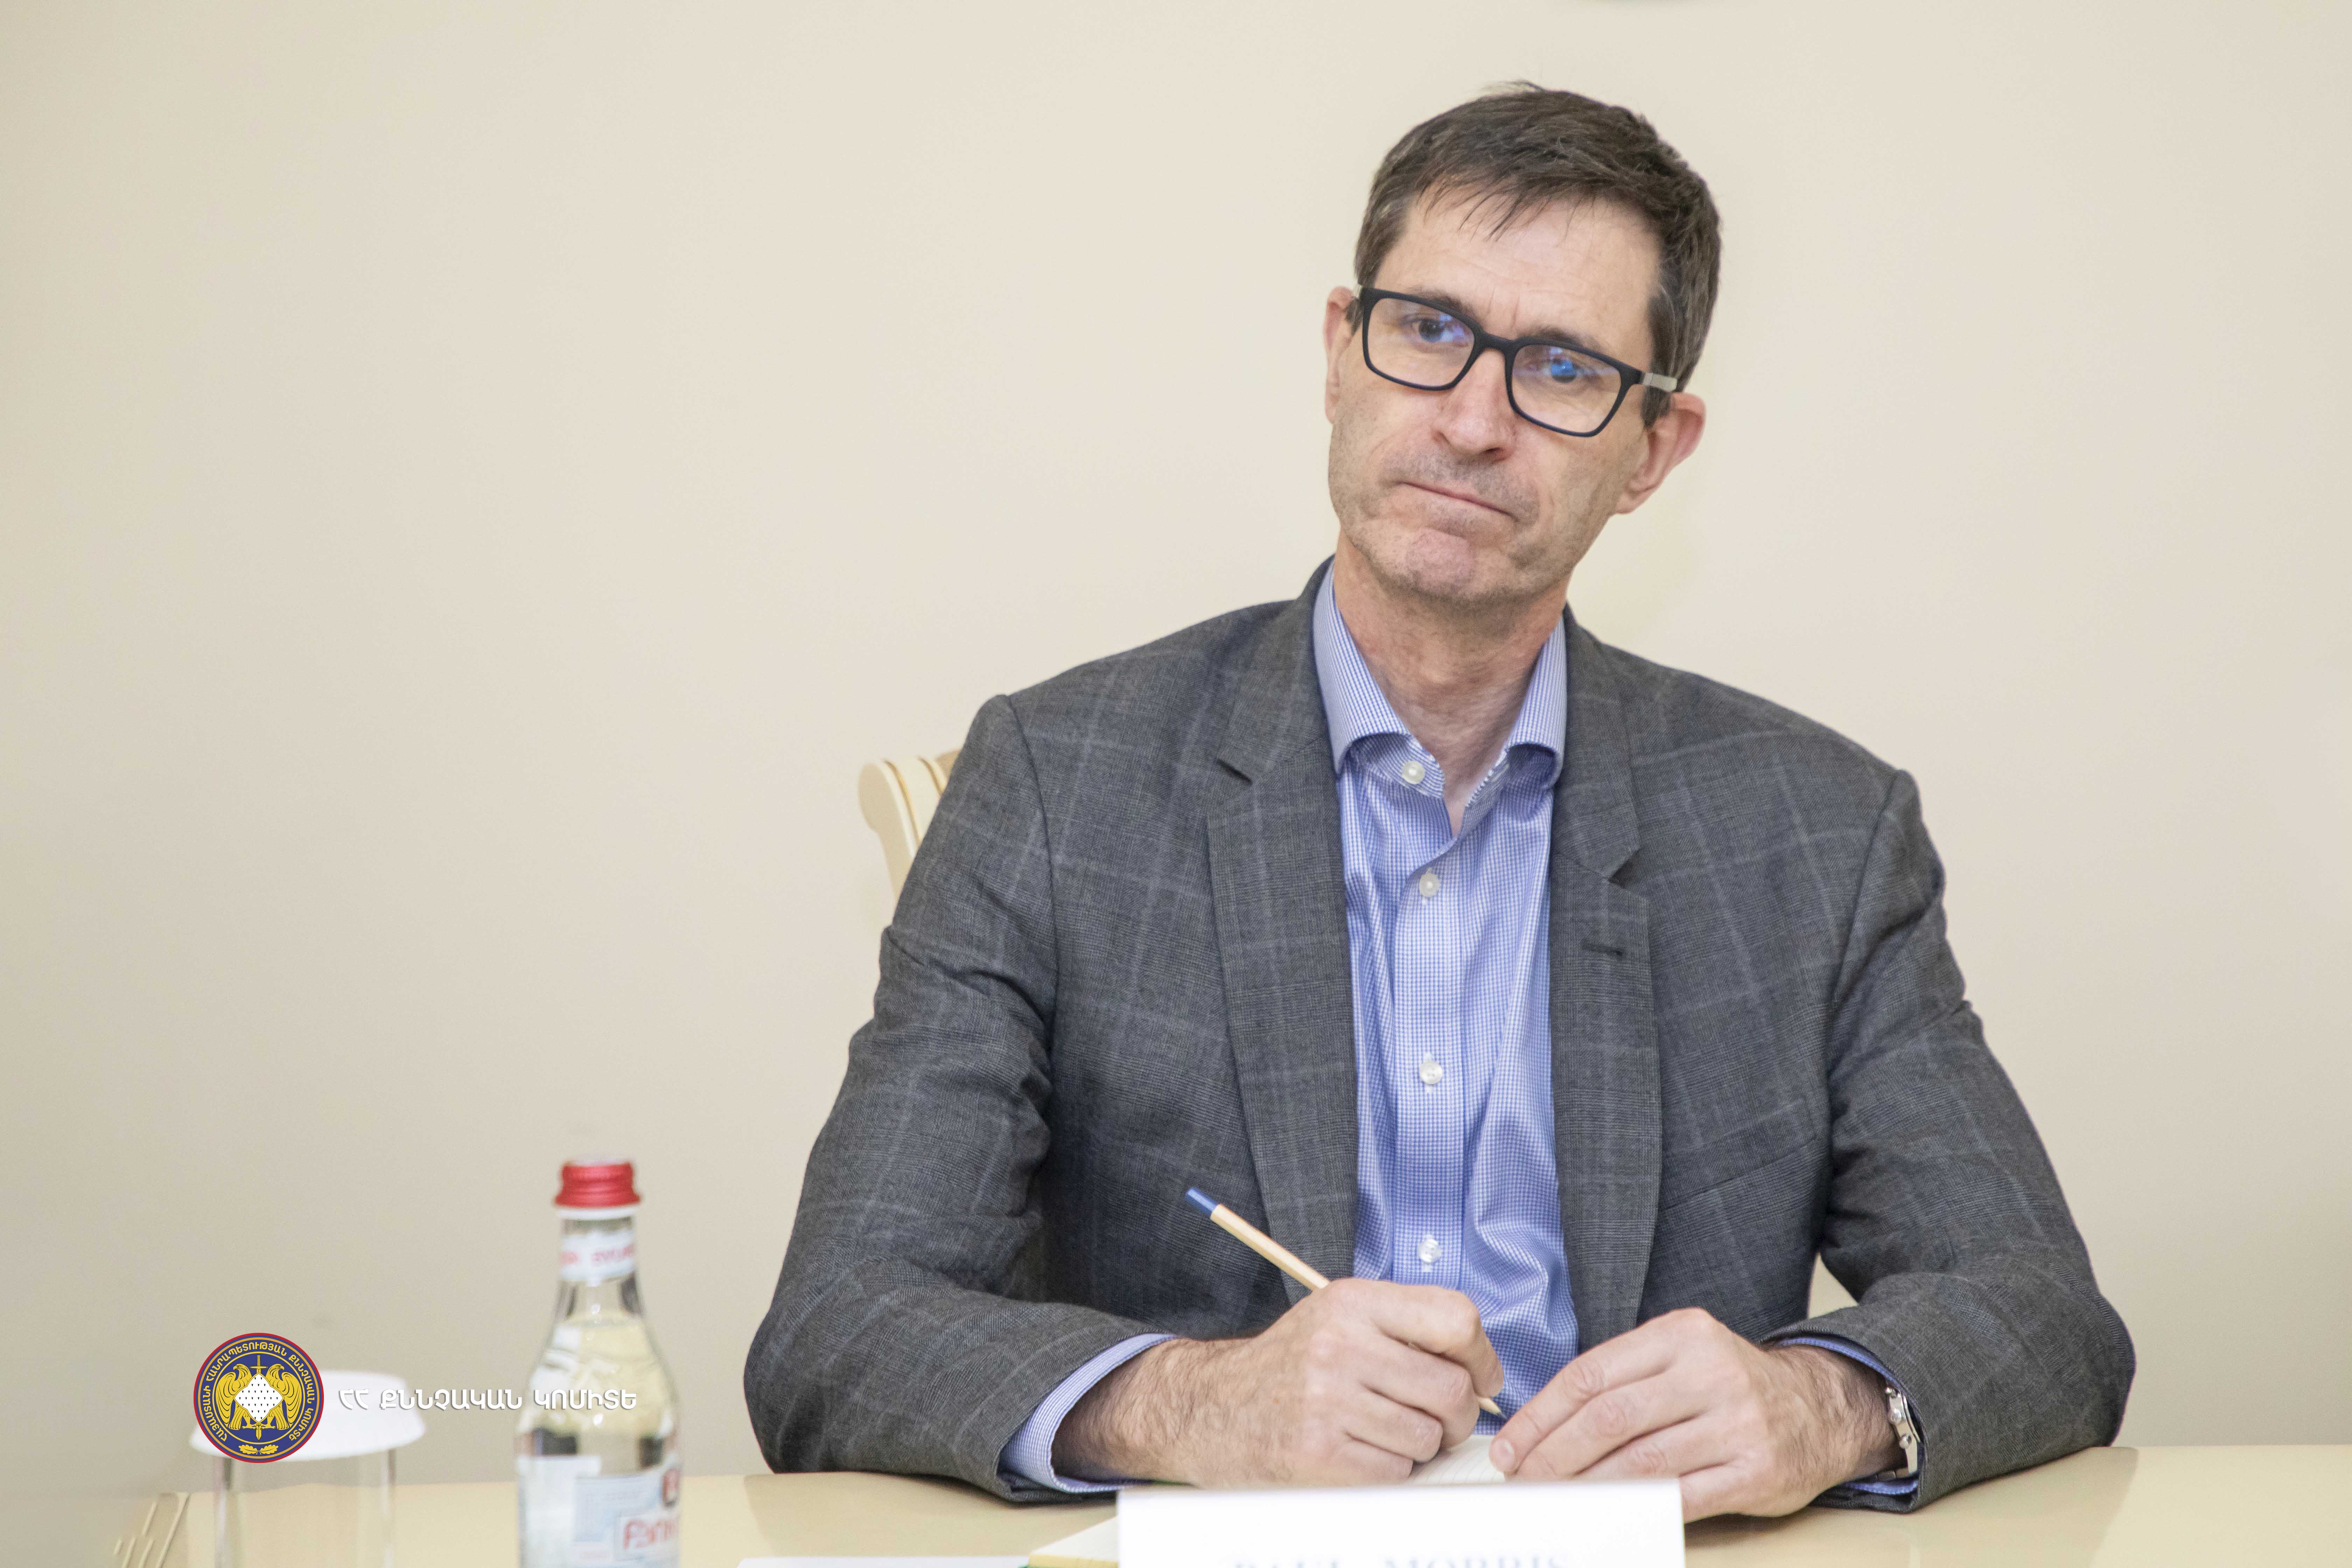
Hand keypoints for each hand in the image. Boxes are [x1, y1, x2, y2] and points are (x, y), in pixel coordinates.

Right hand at [1055, 1278, 1503, 1486]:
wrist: (1213, 1408)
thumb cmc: (1291, 1366)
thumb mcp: (1340, 1319)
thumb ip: (1405, 1328)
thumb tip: (1483, 1368)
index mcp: (1352, 1301)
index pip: (1456, 1317)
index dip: (1483, 1356)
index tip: (1482, 1376)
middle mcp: (1339, 1344)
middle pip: (1451, 1387)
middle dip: (1459, 1414)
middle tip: (1438, 1419)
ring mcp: (1326, 1399)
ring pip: (1428, 1435)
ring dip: (1422, 1445)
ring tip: (1388, 1433)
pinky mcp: (1317, 1452)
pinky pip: (1396, 1470)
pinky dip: (1391, 1470)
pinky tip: (1362, 1453)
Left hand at [1488, 1308, 1897, 1519]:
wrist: (1822, 1408)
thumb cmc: (1730, 1386)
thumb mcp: (1681, 1356)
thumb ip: (1622, 1380)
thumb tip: (1543, 1428)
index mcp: (1681, 1334)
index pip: (1591, 1374)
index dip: (1541, 1416)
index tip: (1510, 1448)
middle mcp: (1710, 1372)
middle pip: (1609, 1417)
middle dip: (1553, 1455)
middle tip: (1522, 1481)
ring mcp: (1738, 1422)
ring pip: (1641, 1460)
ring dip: (1586, 1487)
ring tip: (1553, 1501)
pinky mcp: (1757, 1471)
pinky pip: (1683, 1496)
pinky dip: (1637, 1510)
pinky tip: (1606, 1517)